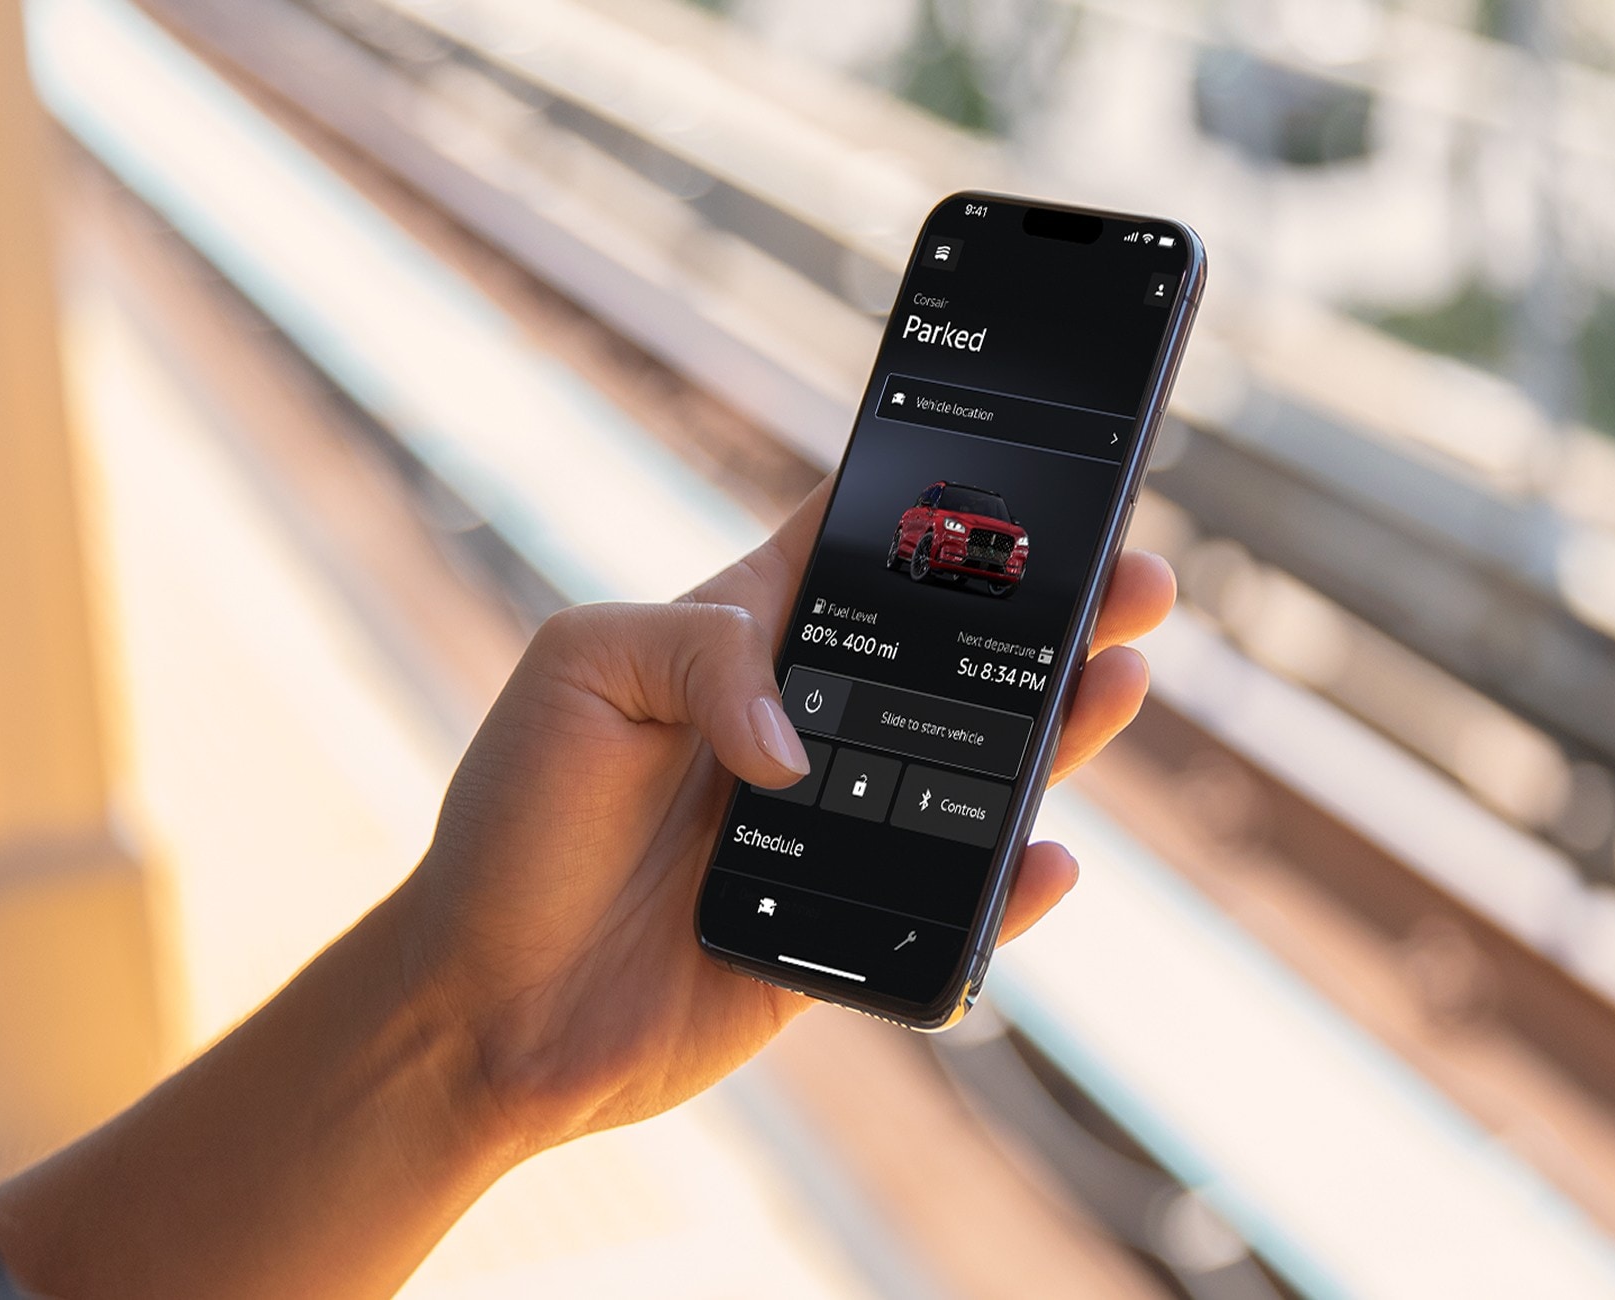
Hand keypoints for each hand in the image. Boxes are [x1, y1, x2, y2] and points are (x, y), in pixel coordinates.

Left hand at [409, 479, 1176, 1158]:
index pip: (858, 549)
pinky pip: (950, 907)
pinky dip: (1007, 890)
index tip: (1034, 469)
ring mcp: (833, 829)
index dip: (942, 507)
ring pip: (973, 771)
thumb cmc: (515, 824)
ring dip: (1057, 729)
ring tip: (1121, 678)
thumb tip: (803, 745)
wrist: (481, 1007)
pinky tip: (1052, 858)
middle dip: (1046, 611)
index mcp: (740, 641)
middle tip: (1133, 579)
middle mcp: (803, 725)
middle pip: (949, 656)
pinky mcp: (846, 930)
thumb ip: (701, 655)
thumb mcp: (581, 674)